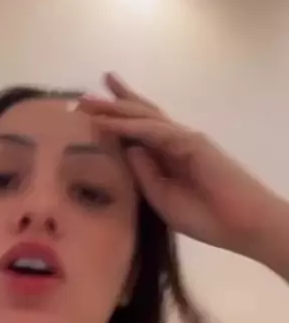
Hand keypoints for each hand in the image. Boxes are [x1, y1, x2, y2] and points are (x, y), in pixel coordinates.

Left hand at [78, 72, 284, 261]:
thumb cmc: (206, 218)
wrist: (240, 225)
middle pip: (139, 115)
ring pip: (142, 117)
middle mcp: (174, 141)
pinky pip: (152, 130)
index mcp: (169, 156)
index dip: (115, 120)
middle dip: (111, 104)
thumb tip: (125, 148)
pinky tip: (106, 124)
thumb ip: (143, 173)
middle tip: (82, 97)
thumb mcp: (161, 198)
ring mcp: (183, 139)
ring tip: (86, 102)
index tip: (90, 114)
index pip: (139, 131)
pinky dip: (127, 126)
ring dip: (113, 109)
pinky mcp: (189, 142)